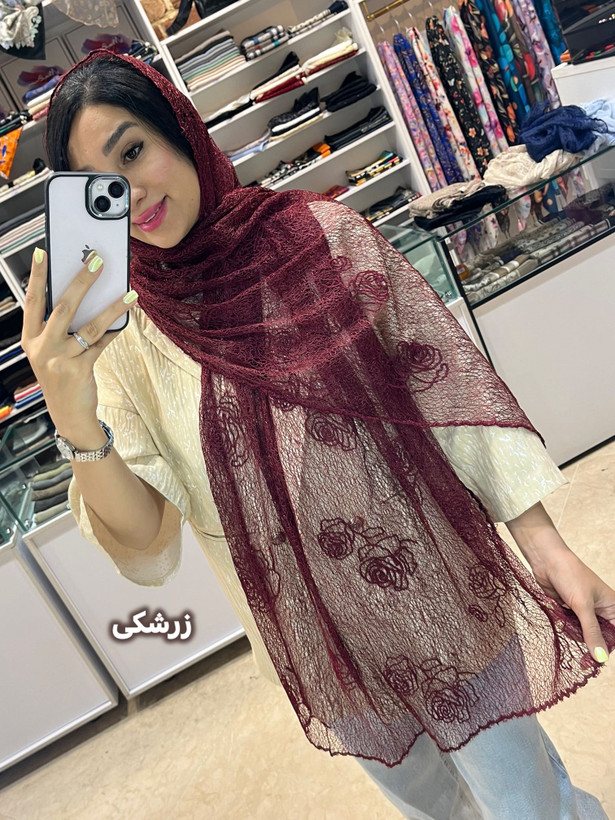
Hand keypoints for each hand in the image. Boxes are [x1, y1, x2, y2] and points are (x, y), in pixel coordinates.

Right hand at [21, 247, 137, 437]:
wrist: (69, 414)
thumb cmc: (62, 376)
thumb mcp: (52, 352)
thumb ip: (61, 328)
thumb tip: (84, 295)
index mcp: (31, 339)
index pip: (32, 301)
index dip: (38, 277)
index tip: (42, 252)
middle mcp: (42, 347)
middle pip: (63, 307)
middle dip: (81, 282)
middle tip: (97, 261)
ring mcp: (61, 359)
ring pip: (90, 325)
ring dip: (112, 307)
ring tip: (129, 293)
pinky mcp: (80, 369)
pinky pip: (102, 343)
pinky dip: (116, 329)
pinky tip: (127, 315)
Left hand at [530, 546, 614, 663]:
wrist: (546, 560)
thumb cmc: (570, 575)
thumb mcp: (583, 605)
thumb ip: (591, 632)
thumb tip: (600, 657)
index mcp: (612, 606)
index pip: (614, 635)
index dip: (607, 648)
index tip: (596, 662)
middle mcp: (600, 609)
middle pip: (599, 637)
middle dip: (589, 644)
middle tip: (581, 660)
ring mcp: (584, 610)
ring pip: (583, 633)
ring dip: (574, 633)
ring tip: (566, 623)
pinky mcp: (569, 609)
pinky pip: (570, 626)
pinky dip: (564, 626)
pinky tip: (559, 618)